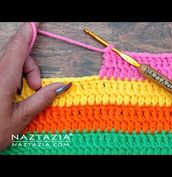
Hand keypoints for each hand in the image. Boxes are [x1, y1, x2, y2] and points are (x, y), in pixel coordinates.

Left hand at [0, 23, 71, 150]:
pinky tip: (12, 93)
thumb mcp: (21, 117)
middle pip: (15, 57)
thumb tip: (63, 86)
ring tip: (23, 93)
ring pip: (8, 64)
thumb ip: (42, 99)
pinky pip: (1, 71)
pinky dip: (11, 77)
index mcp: (2, 80)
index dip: (26, 35)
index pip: (16, 50)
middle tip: (35, 87)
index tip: (33, 24)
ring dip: (21, 74)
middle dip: (30, 68)